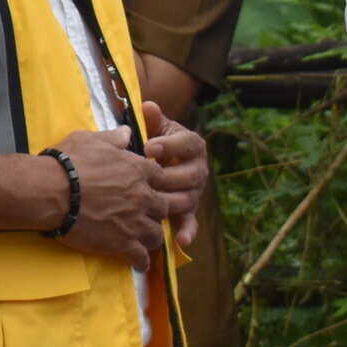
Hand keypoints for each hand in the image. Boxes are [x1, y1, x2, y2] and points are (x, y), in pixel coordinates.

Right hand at [49, 126, 169, 264]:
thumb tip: (128, 131)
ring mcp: (135, 222)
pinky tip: (139, 262)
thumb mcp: (90, 140)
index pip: (161, 177)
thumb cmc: (68, 162)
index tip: (148, 187)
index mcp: (139, 170)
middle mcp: (143, 196)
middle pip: (164, 207)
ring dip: (151, 236)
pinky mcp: (123, 243)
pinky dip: (142, 260)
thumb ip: (114, 138)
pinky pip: (141, 256)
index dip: (155, 183)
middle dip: (156, 211)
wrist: (50, 191)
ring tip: (144, 239)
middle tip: (146, 214)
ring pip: (156, 233)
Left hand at [141, 102, 208, 249]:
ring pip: (190, 197)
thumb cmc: (151, 140)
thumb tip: (148, 106)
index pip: (188, 143)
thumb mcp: (152, 128)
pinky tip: (181, 240)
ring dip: (177, 202)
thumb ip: (152, 120)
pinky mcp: (188, 210)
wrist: (154, 160)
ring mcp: (194, 191)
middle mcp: (198, 168)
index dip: (170, 145)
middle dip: (171, 176)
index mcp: (191, 145)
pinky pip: (189, 221)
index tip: (149, 148)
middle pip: (191, 173)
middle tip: (151, 178)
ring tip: (161, 205)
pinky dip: (187, 231)